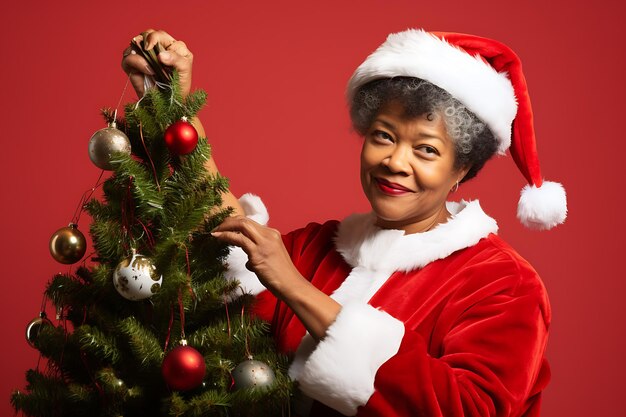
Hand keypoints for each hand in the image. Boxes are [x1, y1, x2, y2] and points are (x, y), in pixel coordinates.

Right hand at [121, 29, 193, 97]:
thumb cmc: (179, 86)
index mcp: (170, 46)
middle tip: (149, 52)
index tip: (157, 52)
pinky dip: (136, 62)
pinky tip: (148, 72)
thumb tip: (161, 55)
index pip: (159, 34)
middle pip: (145, 34)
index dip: (155, 39)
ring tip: (152, 69)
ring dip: (141, 54)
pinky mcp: (133, 67)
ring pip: (134, 44)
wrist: (169, 104)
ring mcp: (144, 57)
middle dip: (147, 42)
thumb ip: (176, 59)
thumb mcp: (184, 70)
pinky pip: (127, 58)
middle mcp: (156, 49)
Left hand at [211, 216, 341, 339]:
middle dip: (227, 221)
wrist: (292, 285)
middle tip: (215, 228)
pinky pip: (239, 239)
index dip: (235, 222)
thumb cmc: (281, 276)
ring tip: (214, 232)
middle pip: (245, 220)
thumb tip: (248, 260)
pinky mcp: (258, 254)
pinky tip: (217, 238)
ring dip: (225, 226)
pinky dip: (226, 236)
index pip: (250, 222)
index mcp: (273, 234)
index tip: (224, 227)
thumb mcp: (271, 259)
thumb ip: (259, 254)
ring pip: (241, 225)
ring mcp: (264, 243)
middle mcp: (269, 235)